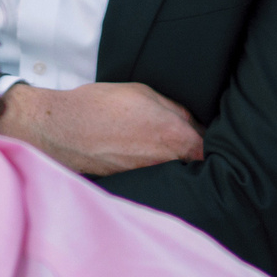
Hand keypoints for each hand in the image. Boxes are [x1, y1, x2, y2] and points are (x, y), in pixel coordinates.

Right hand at [0, 81, 204, 175]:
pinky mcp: (131, 183)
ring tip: (158, 145)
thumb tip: (192, 122)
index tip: (215, 138)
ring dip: (172, 161)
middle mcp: (165, 162)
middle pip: (194, 164)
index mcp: (175, 136)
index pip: (210, 150)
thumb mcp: (144, 93)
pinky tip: (139, 152)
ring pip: (172, 172)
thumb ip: (175, 109)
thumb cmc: (101, 105)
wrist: (61, 128)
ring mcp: (148, 176)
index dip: (216, 143)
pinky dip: (151, 167)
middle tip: (191, 141)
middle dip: (195, 155)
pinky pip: (151, 176)